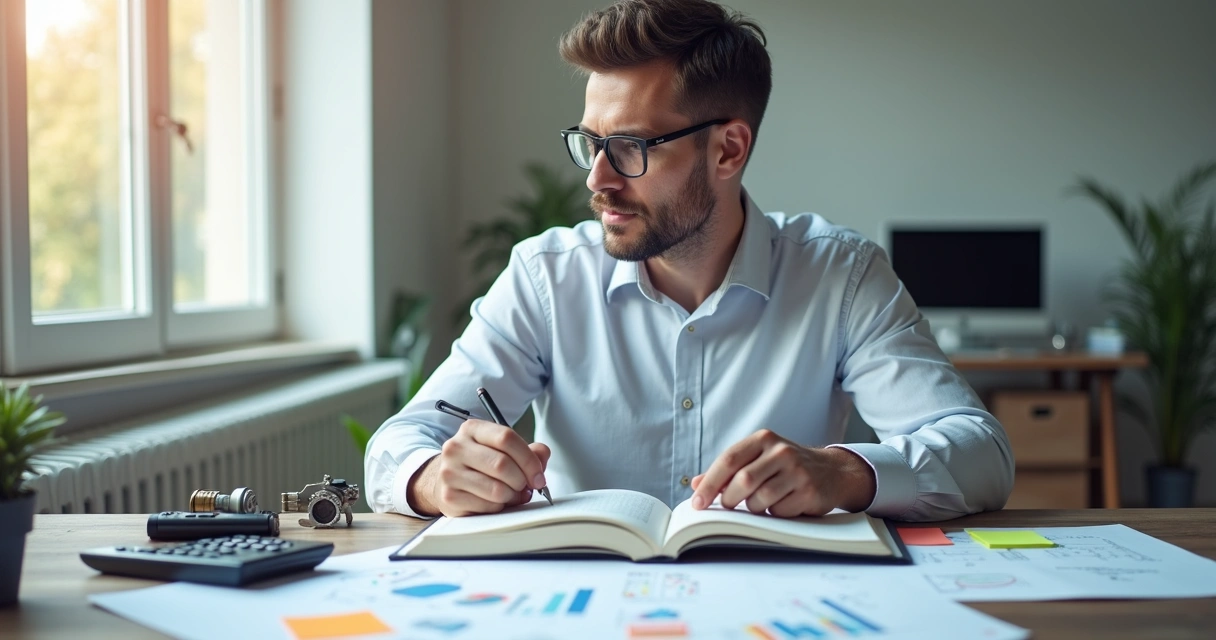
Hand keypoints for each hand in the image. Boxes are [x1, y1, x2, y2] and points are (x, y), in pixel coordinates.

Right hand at [408, 419, 550, 516]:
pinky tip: (496, 501)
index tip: (538, 475)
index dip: (529, 459)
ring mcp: (450, 472)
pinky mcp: (449, 497)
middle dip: (522, 480)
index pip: (506, 438)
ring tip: (512, 494)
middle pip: (502, 464)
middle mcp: (456, 448)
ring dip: (512, 496)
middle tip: (526, 487)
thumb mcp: (502, 449)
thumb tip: (542, 456)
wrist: (445, 479)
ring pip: (496, 489)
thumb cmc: (480, 463)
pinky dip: (499, 507)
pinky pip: (487, 506)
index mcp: (472, 429)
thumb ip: (528, 450)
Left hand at [689, 430, 875, 516]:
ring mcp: (797, 471)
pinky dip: (774, 514)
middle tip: (727, 506)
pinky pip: (779, 511)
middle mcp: (781, 451)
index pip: (729, 459)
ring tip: (761, 503)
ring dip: (753, 508)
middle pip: (743, 481)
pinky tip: (782, 504)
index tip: (697, 502)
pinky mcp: (809, 491)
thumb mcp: (758, 459)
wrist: (832, 472)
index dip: (710, 483)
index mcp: (763, 439)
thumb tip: (696, 484)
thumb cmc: (785, 466)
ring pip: (760, 499)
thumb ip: (728, 470)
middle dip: (729, 499)